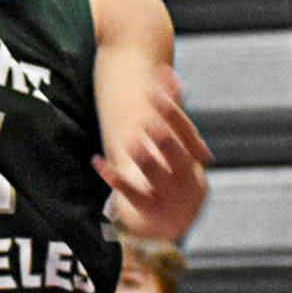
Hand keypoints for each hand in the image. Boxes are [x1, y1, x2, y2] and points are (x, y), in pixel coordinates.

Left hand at [93, 66, 210, 238]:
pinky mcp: (147, 209)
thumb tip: (166, 70)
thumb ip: (170, 109)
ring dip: (145, 159)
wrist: (174, 222)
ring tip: (132, 144)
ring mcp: (168, 196)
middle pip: (175, 153)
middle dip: (162, 136)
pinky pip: (131, 194)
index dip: (171, 111)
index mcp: (191, 157)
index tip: (156, 92)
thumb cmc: (174, 172)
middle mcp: (184, 177)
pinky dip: (114, 178)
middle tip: (149, 121)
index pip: (185, 130)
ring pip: (155, 175)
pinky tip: (99, 163)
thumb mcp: (175, 143)